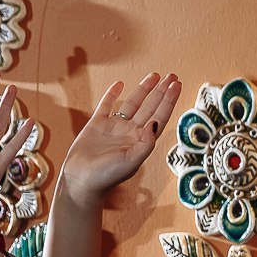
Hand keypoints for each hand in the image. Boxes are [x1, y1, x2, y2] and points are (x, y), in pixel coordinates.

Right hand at [59, 73, 182, 201]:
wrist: (81, 181)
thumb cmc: (106, 176)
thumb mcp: (131, 162)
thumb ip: (146, 143)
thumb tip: (156, 123)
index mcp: (141, 141)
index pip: (159, 116)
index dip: (169, 101)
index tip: (176, 85)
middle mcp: (130, 132)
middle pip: (150, 107)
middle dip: (161, 91)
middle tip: (172, 76)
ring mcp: (114, 127)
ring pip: (132, 103)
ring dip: (143, 89)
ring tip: (154, 75)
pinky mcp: (97, 125)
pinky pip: (106, 105)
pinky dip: (112, 94)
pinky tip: (119, 84)